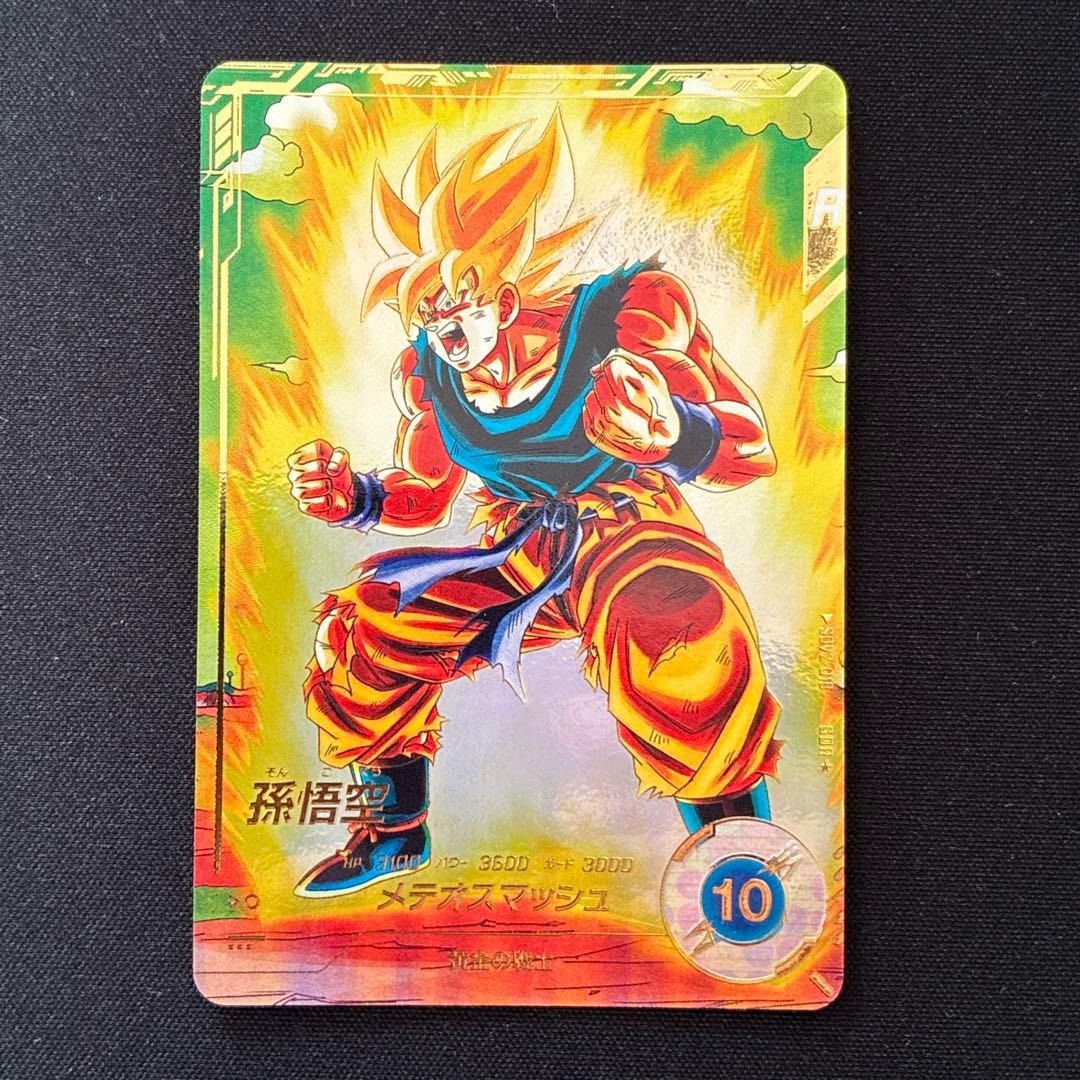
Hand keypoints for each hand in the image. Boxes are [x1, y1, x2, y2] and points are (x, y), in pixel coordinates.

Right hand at [287, 439, 352, 521]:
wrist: (347, 492)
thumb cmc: (339, 471)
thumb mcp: (343, 458)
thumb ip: (339, 457)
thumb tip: (331, 470)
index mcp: (301, 457)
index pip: (297, 458)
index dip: (315, 461)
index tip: (325, 461)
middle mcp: (296, 474)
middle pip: (298, 476)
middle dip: (320, 475)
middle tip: (330, 475)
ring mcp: (298, 490)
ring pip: (301, 493)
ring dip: (322, 489)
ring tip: (331, 487)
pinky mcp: (305, 506)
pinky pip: (308, 506)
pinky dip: (324, 502)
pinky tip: (330, 498)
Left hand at [583, 350, 679, 464]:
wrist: (662, 444)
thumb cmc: (658, 406)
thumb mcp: (655, 378)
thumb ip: (627, 360)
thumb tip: (593, 369)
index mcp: (638, 396)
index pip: (611, 367)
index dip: (616, 365)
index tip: (625, 372)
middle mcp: (620, 413)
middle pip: (599, 380)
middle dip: (608, 378)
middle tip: (623, 389)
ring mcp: (606, 428)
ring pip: (590, 395)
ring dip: (602, 394)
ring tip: (620, 403)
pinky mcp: (597, 438)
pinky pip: (586, 411)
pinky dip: (597, 408)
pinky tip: (613, 414)